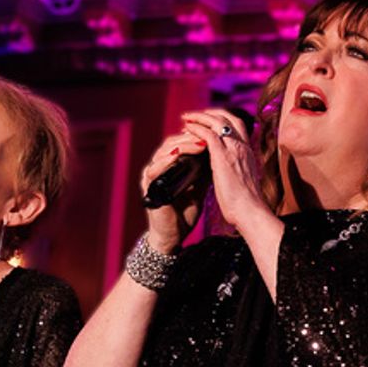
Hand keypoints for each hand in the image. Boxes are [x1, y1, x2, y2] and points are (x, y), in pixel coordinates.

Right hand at [139, 130, 209, 253]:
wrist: (174, 235)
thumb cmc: (185, 212)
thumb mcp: (199, 186)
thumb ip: (205, 170)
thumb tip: (220, 152)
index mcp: (171, 165)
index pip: (181, 141)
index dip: (195, 135)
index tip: (212, 132)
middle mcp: (159, 167)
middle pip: (172, 142)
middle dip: (190, 137)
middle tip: (207, 134)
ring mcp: (152, 176)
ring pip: (163, 152)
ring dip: (181, 145)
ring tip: (198, 143)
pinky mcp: (147, 187)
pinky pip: (153, 170)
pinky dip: (165, 161)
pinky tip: (176, 156)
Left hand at [178, 109, 270, 231]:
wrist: (250, 211)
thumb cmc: (246, 204)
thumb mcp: (243, 181)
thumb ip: (236, 171)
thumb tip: (229, 172)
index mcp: (248, 152)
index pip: (238, 125)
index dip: (223, 119)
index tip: (209, 120)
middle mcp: (242, 147)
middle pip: (228, 118)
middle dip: (210, 113)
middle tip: (195, 115)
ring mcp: (233, 150)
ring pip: (217, 122)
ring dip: (200, 117)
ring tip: (187, 117)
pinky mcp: (222, 157)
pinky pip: (208, 134)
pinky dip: (197, 128)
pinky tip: (188, 128)